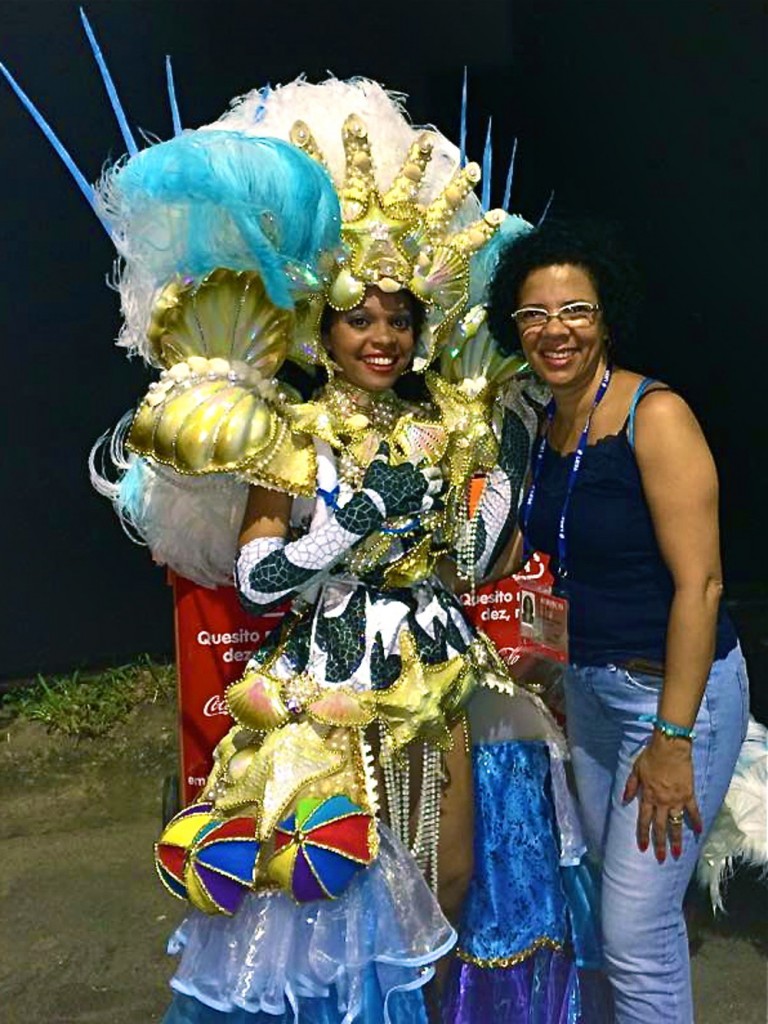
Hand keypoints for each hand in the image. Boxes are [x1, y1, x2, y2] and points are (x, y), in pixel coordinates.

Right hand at [361, 442, 444, 519]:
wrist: (376, 503)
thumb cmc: (376, 483)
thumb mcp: (377, 465)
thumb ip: (382, 454)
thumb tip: (384, 442)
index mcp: (407, 468)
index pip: (417, 458)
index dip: (420, 456)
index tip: (421, 455)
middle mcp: (416, 480)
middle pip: (432, 472)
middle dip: (436, 470)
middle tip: (439, 470)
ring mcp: (419, 493)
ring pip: (436, 487)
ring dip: (440, 485)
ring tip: (443, 484)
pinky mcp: (418, 505)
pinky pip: (431, 505)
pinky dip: (437, 504)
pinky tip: (441, 504)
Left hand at [623, 733, 702, 861]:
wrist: (670, 748)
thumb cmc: (651, 756)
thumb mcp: (635, 770)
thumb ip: (630, 786)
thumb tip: (624, 800)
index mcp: (648, 796)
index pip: (644, 820)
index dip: (643, 835)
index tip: (643, 848)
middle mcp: (662, 802)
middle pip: (660, 827)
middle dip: (659, 844)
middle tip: (661, 858)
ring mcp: (676, 800)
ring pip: (676, 824)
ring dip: (677, 839)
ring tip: (678, 853)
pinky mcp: (688, 795)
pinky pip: (693, 811)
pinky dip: (696, 821)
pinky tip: (698, 832)